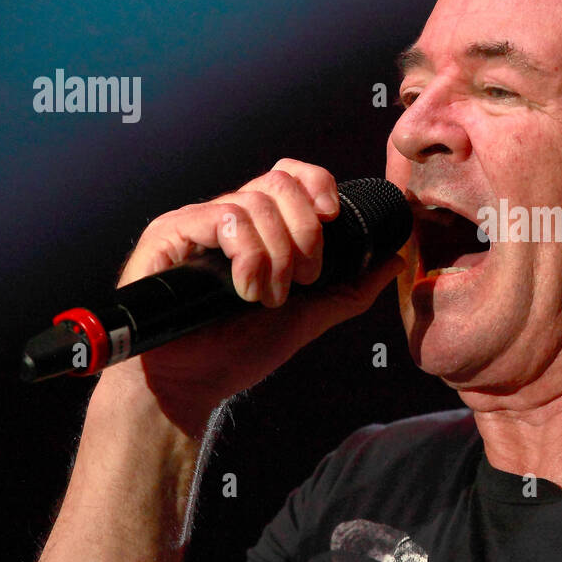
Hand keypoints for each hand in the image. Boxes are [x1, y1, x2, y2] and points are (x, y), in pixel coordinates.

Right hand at [98, 160, 403, 425]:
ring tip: (268, 297)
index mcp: (257, 228)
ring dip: (276, 255)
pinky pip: (221, 216)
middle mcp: (225, 217)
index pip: (291, 175)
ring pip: (254, 202)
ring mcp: (195, 222)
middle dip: (306, 232)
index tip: (333, 218)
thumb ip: (350, 289)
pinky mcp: (167, 234)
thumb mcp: (308, 317)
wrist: (190, 385)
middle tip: (304, 278)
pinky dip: (247, 253)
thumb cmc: (237, 352)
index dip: (317, 184)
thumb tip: (393, 260)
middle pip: (279, 182)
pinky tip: (246, 288)